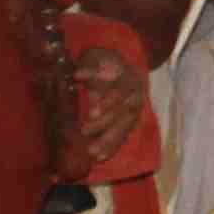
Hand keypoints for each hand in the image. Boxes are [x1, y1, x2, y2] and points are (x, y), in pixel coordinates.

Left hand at [63, 35, 149, 155]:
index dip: (107, 103)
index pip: (120, 92)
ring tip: (93, 153)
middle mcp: (135, 97)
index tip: (92, 113)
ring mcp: (133, 112)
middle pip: (121, 113)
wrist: (119, 67)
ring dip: (108, 141)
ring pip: (122, 128)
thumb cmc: (103, 62)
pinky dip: (111, 148)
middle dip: (103, 125)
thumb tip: (78, 74)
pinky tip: (100, 157)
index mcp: (129, 79)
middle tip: (85, 132)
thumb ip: (88, 65)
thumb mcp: (96, 57)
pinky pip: (122, 137)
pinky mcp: (129, 124)